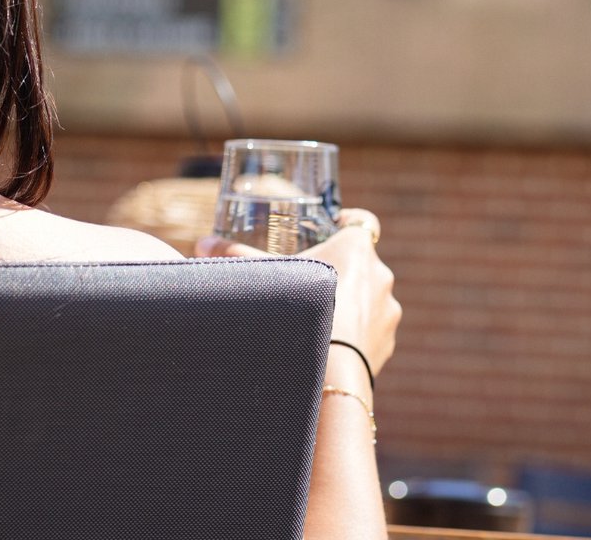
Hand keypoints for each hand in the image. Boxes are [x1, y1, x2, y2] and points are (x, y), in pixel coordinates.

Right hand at [196, 207, 399, 377]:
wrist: (329, 370)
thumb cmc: (301, 310)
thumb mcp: (266, 277)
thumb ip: (236, 256)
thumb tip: (202, 244)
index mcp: (358, 248)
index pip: (363, 221)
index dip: (347, 224)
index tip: (330, 231)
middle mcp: (381, 275)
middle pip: (363, 262)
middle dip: (342, 268)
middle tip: (313, 278)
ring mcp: (389, 312)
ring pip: (370, 297)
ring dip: (353, 302)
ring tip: (321, 315)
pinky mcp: (388, 343)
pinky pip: (373, 330)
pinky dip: (356, 334)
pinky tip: (330, 343)